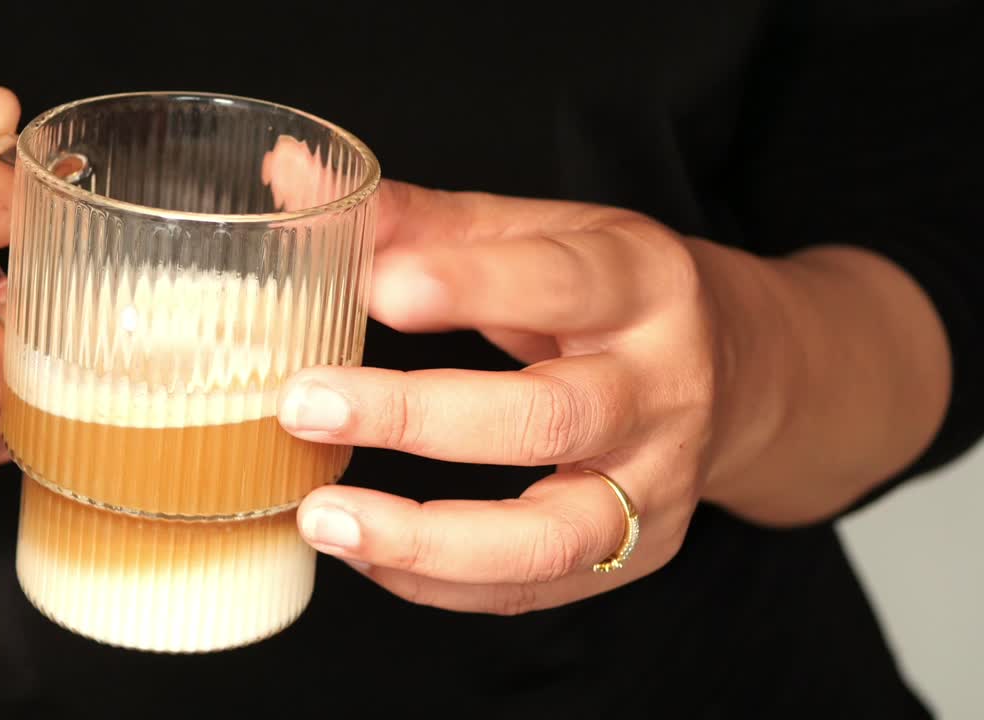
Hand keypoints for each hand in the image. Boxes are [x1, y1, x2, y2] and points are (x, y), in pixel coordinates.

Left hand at [275, 178, 772, 614]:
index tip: (378, 284)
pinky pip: (534, 589)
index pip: (561, 282)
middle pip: (548, 417)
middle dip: (417, 416)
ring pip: (548, 535)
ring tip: (321, 517)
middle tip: (304, 404)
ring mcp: (657, 483)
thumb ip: (421, 220)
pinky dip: (440, 583)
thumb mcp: (542, 234)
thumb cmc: (613, 294)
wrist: (738, 372)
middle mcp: (661, 389)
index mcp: (642, 284)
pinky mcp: (637, 553)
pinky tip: (366, 554)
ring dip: (425, 538)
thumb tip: (290, 175)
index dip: (471, 285)